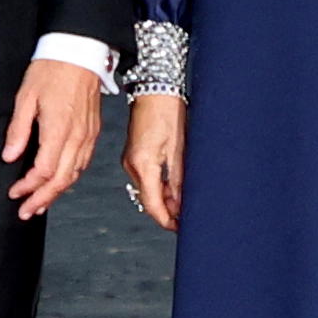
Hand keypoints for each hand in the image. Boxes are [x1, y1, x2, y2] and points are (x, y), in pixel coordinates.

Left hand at [0, 61, 103, 222]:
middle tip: (25, 212)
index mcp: (58, 129)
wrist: (80, 51)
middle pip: (60, 180)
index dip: (28, 186)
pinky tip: (60, 183)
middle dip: (42, 199)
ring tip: (40, 204)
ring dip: (57, 193)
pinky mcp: (93, 132)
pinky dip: (70, 178)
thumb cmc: (51, 69)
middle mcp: (77, 137)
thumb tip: (9, 156)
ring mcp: (88, 136)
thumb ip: (18, 129)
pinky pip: (82, 163)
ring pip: (74, 175)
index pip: (43, 171)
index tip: (14, 192)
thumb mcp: (26, 96)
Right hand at [121, 90, 184, 231]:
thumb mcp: (180, 149)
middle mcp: (132, 165)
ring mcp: (130, 161)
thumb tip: (182, 204)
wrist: (155, 89)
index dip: (167, 221)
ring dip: (164, 198)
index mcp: (143, 165)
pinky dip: (159, 186)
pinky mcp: (134, 155)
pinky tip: (174, 185)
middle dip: (167, 211)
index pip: (153, 205)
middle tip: (187, 215)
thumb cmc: (168, 112)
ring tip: (185, 198)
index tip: (180, 228)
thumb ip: (179, 180)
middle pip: (148, 200)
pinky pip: (145, 179)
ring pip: (147, 190)